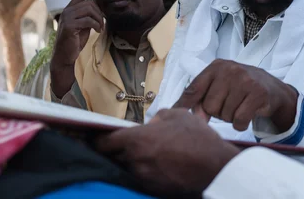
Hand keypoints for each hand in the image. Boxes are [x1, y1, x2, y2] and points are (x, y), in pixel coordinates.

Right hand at [50, 0, 106, 96]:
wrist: (65, 55)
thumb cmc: (75, 40)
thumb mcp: (83, 25)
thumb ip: (88, 15)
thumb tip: (100, 8)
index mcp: (69, 9)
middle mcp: (66, 11)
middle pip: (89, 3)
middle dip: (100, 13)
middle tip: (103, 24)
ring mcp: (67, 18)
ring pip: (89, 10)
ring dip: (99, 19)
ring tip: (100, 28)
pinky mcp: (69, 26)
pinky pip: (88, 21)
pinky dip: (96, 25)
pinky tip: (97, 32)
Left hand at [96, 108, 239, 195]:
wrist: (215, 166)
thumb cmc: (198, 139)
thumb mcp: (179, 115)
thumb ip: (159, 117)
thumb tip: (153, 123)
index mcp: (138, 140)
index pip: (103, 142)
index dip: (94, 139)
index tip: (88, 136)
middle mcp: (136, 160)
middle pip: (111, 157)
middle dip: (108, 150)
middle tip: (107, 143)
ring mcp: (143, 176)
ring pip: (126, 167)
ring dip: (127, 160)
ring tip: (138, 152)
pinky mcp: (152, 187)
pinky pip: (140, 176)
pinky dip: (141, 169)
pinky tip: (153, 163)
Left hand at [174, 59, 298, 131]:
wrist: (273, 89)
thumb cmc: (241, 88)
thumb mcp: (221, 85)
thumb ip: (204, 98)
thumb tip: (196, 119)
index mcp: (216, 67)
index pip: (194, 88)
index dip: (183, 105)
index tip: (174, 115)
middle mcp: (229, 70)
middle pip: (209, 107)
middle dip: (218, 112)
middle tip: (230, 105)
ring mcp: (245, 80)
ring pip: (224, 115)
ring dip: (231, 118)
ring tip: (240, 107)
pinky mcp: (258, 93)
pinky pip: (239, 120)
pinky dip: (241, 124)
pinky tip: (247, 115)